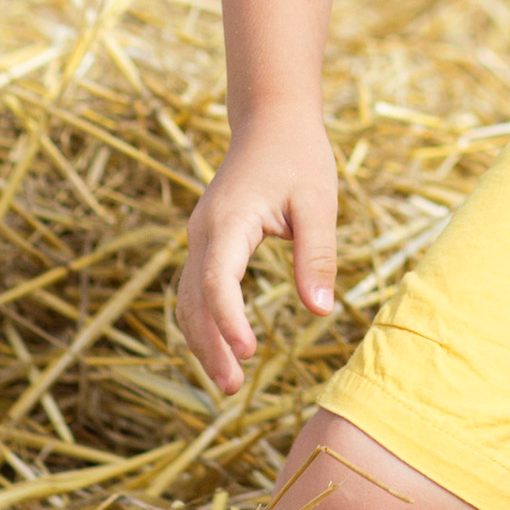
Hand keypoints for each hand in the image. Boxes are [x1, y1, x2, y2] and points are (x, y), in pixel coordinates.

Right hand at [177, 110, 338, 394]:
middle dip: (209, 346)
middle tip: (233, 388)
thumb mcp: (318, 203)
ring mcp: (200, 237)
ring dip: (202, 340)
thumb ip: (317, 256)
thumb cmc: (300, 157)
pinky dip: (204, 321)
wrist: (271, 121)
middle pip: (193, 299)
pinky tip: (223, 348)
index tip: (248, 351)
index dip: (228, 320)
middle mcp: (203, 232)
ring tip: (228, 381)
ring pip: (189, 299)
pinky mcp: (207, 242)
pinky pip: (196, 289)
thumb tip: (320, 312)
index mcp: (228, 221)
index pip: (217, 280)